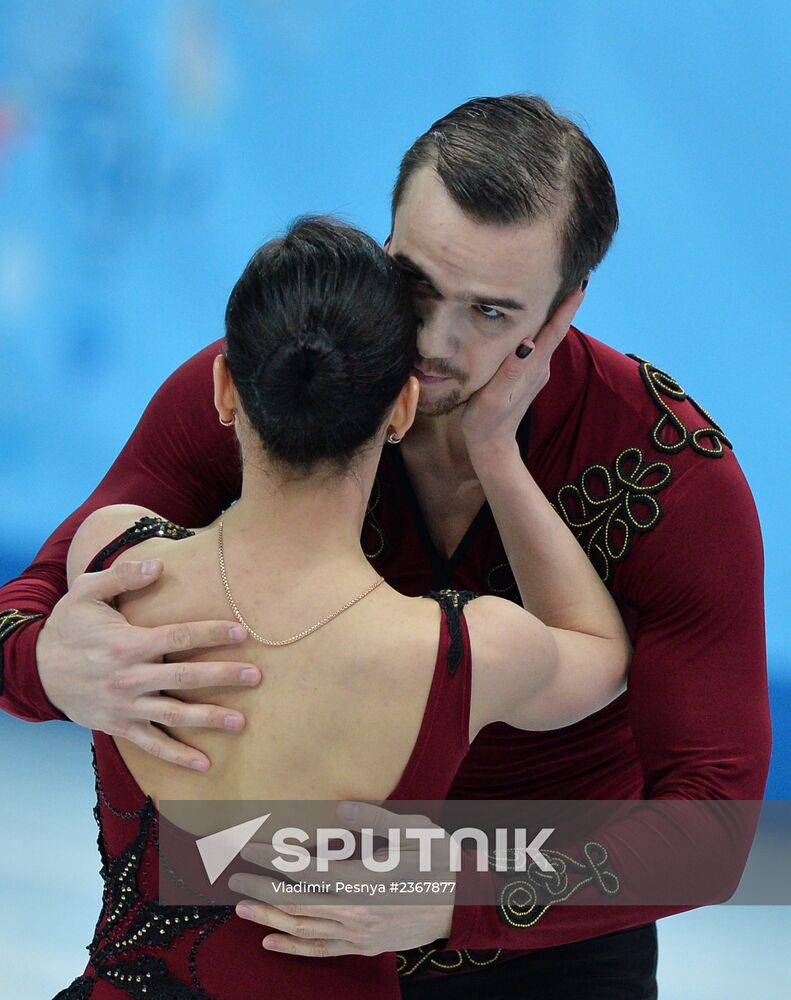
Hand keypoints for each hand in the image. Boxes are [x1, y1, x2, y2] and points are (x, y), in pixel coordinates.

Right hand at [37, 558, 260, 770]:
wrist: (35, 670)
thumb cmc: (68, 626)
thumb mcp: (85, 592)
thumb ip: (122, 576)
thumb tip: (158, 565)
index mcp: (127, 644)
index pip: (178, 637)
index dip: (211, 633)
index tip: (241, 631)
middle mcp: (130, 677)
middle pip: (185, 677)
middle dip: (223, 676)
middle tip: (255, 676)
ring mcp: (125, 706)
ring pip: (174, 715)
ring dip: (209, 719)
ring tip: (241, 723)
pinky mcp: (119, 726)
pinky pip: (152, 745)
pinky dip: (178, 756)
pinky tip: (204, 765)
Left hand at [230, 801, 454, 957]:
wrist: (466, 903)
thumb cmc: (439, 860)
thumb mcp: (412, 830)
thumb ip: (374, 820)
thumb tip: (339, 812)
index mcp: (363, 879)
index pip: (304, 868)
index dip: (272, 857)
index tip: (247, 846)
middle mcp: (355, 911)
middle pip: (295, 901)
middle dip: (259, 888)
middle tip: (230, 878)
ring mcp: (359, 933)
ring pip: (302, 928)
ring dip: (268, 917)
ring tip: (240, 907)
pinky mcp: (364, 946)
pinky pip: (321, 950)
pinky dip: (293, 948)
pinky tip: (271, 941)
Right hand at [461, 288, 584, 459]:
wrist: (491, 445)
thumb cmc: (486, 421)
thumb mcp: (494, 396)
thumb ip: (511, 370)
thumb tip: (527, 342)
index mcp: (533, 366)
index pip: (556, 330)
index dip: (570, 306)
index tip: (583, 281)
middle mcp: (540, 365)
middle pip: (556, 327)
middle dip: (566, 300)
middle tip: (575, 271)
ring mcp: (536, 370)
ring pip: (548, 334)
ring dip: (554, 311)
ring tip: (556, 284)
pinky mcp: (529, 373)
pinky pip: (539, 343)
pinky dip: (541, 325)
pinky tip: (535, 314)